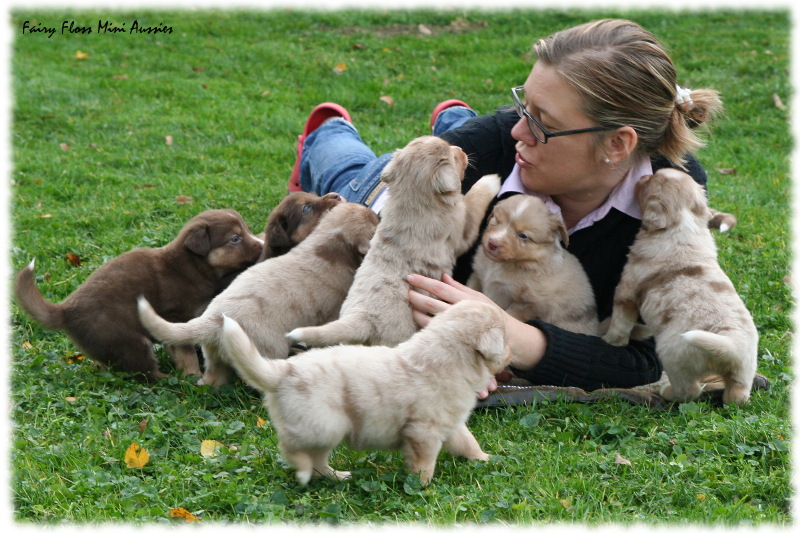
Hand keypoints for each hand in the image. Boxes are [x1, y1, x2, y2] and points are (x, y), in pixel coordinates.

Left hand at [407, 272, 547, 376]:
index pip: (440, 288)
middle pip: (432, 303)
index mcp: (466, 300)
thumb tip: (442, 275)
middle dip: (417, 297)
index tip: (409, 277)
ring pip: (430, 320)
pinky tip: (418, 320)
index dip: (424, 282)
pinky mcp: (454, 342)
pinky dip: (424, 326)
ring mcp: (457, 329)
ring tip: (410, 306)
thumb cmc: (490, 315)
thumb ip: (458, 288)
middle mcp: (461, 313)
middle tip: (406, 291)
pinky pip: (434, 333)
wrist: (508, 340)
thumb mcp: (478, 298)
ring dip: (417, 312)